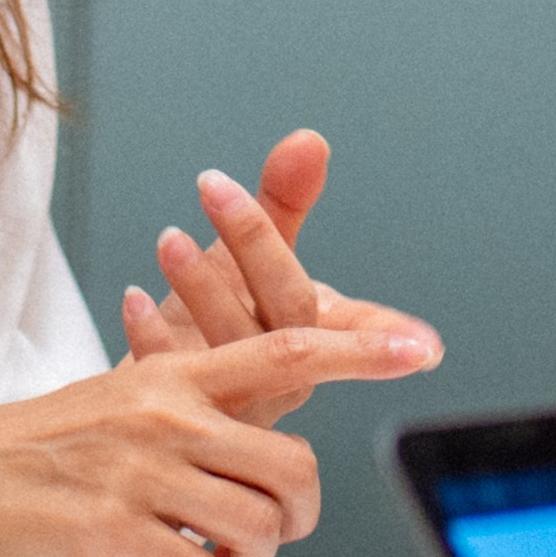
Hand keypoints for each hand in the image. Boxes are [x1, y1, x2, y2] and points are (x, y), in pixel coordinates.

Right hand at [0, 335, 402, 556]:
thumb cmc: (41, 447)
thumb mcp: (124, 399)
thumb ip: (201, 406)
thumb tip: (271, 444)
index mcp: (174, 374)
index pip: (289, 347)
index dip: (361, 347)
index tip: (422, 344)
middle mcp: (166, 413)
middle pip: (293, 466)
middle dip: (297, 513)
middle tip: (268, 529)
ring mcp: (140, 471)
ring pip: (259, 525)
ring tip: (219, 554)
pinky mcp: (112, 528)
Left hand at [112, 130, 443, 421]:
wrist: (160, 389)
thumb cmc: (217, 319)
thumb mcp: (251, 257)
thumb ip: (284, 201)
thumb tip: (309, 141)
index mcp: (319, 336)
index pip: (359, 324)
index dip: (386, 329)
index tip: (423, 344)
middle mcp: (290, 374)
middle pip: (290, 314)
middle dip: (254, 244)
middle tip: (216, 188)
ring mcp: (241, 401)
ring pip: (234, 345)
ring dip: (200, 286)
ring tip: (168, 238)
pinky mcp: (188, 415)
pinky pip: (173, 377)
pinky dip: (152, 334)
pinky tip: (132, 297)